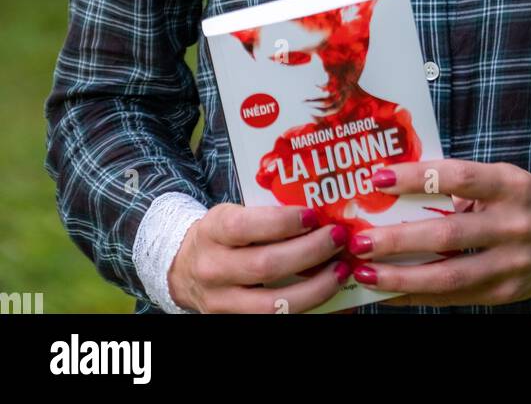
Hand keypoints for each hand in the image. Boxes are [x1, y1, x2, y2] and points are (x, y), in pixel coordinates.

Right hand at [167, 203, 354, 313]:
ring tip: (340, 271)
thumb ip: (266, 215)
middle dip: (309, 253)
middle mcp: (213, 269)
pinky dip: (307, 311)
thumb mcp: (233, 215)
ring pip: (272, 305)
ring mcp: (221, 302)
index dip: (282, 222)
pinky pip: (273, 321)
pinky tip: (329, 297)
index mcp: (213, 232)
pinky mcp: (232, 322)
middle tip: (338, 239)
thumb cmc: (221, 237)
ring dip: (314, 289)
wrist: (185, 270)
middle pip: (265, 266)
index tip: (313, 215)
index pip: (245, 226)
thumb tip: (320, 214)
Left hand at [348, 159, 530, 307]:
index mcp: (509, 186)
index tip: (380, 177)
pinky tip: (390, 292)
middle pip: (448, 234)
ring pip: (449, 276)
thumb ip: (461, 186)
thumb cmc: (529, 198)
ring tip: (366, 272)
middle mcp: (512, 225)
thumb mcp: (503, 178)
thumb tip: (402, 191)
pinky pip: (455, 298)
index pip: (458, 177)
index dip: (418, 177)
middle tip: (359, 239)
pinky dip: (419, 295)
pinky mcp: (505, 294)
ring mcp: (510, 265)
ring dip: (402, 277)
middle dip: (398, 240)